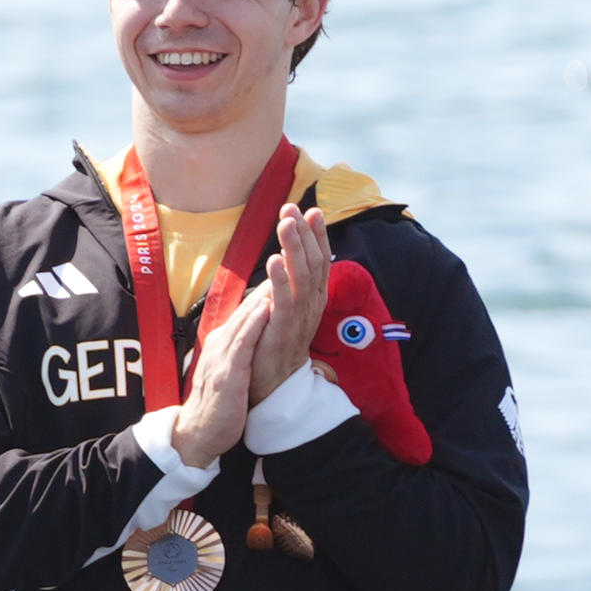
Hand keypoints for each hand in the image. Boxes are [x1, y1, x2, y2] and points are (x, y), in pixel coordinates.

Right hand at [167, 277, 276, 468]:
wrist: (197, 434)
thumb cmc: (217, 404)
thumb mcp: (228, 369)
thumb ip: (237, 348)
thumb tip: (251, 331)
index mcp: (223, 343)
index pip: (248, 309)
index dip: (268, 286)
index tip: (287, 264)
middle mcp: (221, 344)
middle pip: (247, 307)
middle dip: (269, 280)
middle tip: (287, 254)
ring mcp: (223, 357)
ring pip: (246, 318)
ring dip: (264, 293)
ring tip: (282, 270)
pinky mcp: (228, 372)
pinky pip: (244, 343)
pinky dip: (256, 323)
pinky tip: (268, 306)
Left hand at [249, 206, 332, 398]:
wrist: (270, 382)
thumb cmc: (273, 341)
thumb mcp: (282, 307)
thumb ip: (286, 284)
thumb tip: (285, 257)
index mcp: (313, 297)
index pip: (319, 259)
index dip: (316, 235)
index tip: (310, 209)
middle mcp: (312, 303)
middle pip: (313, 262)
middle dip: (304, 233)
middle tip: (293, 207)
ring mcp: (300, 317)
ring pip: (301, 276)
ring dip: (293, 247)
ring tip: (285, 223)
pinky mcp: (284, 329)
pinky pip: (284, 301)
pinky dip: (279, 279)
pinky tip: (273, 260)